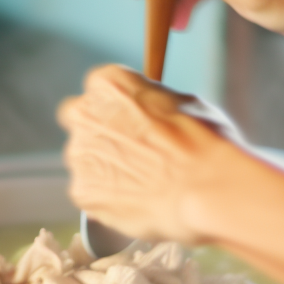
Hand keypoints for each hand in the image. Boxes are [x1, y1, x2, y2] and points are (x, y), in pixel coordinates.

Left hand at [56, 65, 239, 242]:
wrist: (205, 188)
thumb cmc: (204, 141)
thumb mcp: (185, 103)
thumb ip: (154, 104)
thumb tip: (151, 112)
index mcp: (107, 83)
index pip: (100, 90)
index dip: (119, 108)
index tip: (134, 122)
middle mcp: (83, 114)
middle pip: (83, 123)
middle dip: (101, 135)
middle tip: (133, 152)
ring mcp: (78, 154)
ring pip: (85, 160)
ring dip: (105, 168)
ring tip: (142, 182)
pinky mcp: (81, 190)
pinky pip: (91, 192)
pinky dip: (108, 197)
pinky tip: (137, 200)